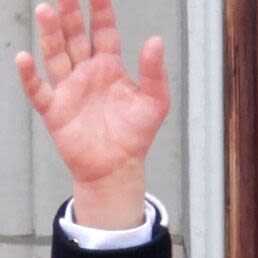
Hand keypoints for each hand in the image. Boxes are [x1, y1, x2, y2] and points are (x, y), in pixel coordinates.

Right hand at [14, 0, 169, 228]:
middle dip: (70, 13)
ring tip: (46, 9)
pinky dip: (30, 75)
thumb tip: (156, 40)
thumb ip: (155, 72)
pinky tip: (25, 57)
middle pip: (75, 35)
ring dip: (50, 33)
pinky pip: (38, 89)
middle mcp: (86, 72)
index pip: (103, 31)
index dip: (100, 10)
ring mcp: (68, 88)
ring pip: (55, 54)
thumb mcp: (155, 101)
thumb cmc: (136, 134)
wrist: (118, 167)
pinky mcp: (54, 109)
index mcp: (110, 66)